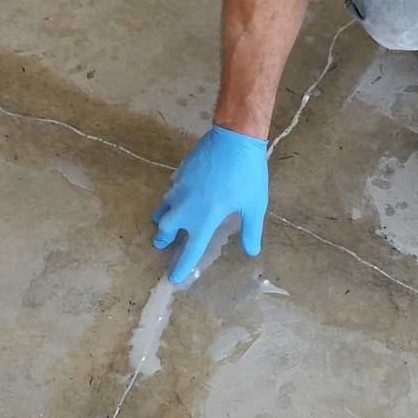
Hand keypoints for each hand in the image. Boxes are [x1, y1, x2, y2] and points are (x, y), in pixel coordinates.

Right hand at [152, 126, 267, 283]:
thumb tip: (251, 251)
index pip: (191, 249)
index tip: (174, 278)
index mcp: (205, 219)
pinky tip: (178, 194)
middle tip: (162, 244)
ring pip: (163, 208)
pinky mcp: (180, 172)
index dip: (182, 266)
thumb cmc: (247, 174)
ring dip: (163, 218)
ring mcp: (180, 187)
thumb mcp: (255, 205)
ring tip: (164, 222)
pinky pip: (170, 190)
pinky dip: (171, 197)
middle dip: (162, 240)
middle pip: (166, 229)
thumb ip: (251, 230)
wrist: (234, 138)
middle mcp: (187, 207)